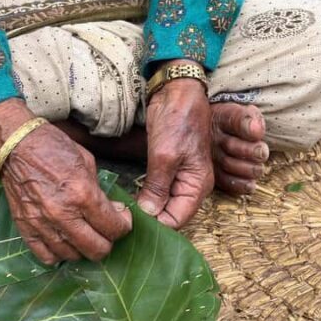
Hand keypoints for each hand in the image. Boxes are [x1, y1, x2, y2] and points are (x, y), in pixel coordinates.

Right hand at [0, 99, 132, 264]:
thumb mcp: (87, 162)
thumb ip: (101, 192)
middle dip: (107, 241)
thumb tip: (114, 211)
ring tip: (84, 234)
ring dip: (83, 248)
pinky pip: (46, 257)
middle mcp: (63, 214)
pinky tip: (64, 243)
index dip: (124, 225)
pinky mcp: (25, 228)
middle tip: (105, 229)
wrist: (15, 146)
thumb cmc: (52, 148)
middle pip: (97, 250)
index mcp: (82, 194)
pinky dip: (59, 254)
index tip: (121, 218)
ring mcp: (42, 224)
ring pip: (73, 256)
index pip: (114, 228)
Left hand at [137, 74, 213, 228]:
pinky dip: (144, 198)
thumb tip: (148, 214)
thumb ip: (157, 186)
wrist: (176, 93)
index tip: (134, 227)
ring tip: (123, 217)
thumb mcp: (166, 155)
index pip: (179, 219)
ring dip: (145, 211)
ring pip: (161, 205)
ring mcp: (177, 178)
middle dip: (151, 221)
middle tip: (124, 224)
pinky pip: (156, 192)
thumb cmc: (178, 121)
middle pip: (170, 215)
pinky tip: (128, 203)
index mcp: (197, 186)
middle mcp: (189, 186)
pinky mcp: (164, 170)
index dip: (159, 227)